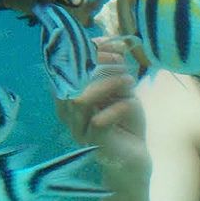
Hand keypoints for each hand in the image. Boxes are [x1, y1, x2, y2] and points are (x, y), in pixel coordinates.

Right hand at [54, 38, 150, 187]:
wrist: (134, 157)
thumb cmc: (125, 122)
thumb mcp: (122, 91)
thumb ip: (115, 69)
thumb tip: (111, 43)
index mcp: (69, 96)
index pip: (65, 69)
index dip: (83, 54)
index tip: (104, 44)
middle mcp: (68, 112)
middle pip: (71, 81)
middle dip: (95, 67)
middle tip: (119, 61)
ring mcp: (79, 129)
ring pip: (81, 100)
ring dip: (106, 85)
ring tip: (128, 80)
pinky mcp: (95, 143)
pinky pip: (98, 122)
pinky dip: (115, 109)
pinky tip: (130, 104)